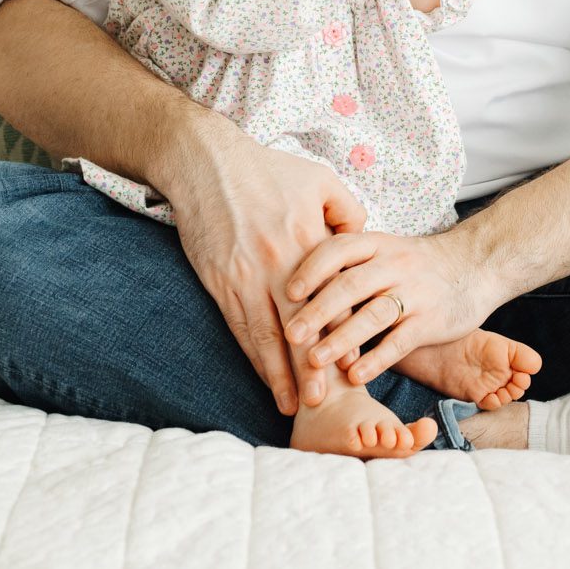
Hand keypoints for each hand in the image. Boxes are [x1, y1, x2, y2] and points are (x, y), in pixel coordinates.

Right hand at [163, 127, 367, 415]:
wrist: (206, 162)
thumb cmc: (266, 169)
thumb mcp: (320, 179)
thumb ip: (348, 211)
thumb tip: (364, 238)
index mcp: (307, 243)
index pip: (330, 301)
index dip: (343, 336)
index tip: (355, 366)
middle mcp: (278, 266)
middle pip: (301, 328)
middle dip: (314, 370)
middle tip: (327, 403)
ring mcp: (245, 277)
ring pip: (267, 336)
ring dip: (281, 375)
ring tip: (296, 406)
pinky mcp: (220, 282)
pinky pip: (239, 327)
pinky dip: (253, 356)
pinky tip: (264, 377)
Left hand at [281, 228, 497, 396]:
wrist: (476, 264)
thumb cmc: (417, 263)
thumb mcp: (384, 249)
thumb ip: (349, 265)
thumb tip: (296, 283)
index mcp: (377, 245)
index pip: (338, 250)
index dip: (311, 270)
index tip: (287, 292)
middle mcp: (394, 265)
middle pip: (350, 286)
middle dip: (317, 312)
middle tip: (290, 334)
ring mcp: (414, 293)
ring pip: (373, 315)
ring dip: (341, 339)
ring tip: (314, 361)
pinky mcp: (431, 321)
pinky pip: (400, 342)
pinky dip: (377, 360)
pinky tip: (356, 376)